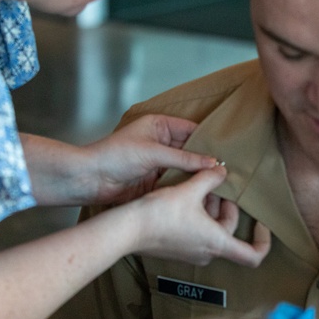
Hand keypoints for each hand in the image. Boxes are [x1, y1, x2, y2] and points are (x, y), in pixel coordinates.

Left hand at [83, 115, 219, 204]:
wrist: (89, 178)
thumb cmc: (115, 155)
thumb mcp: (153, 153)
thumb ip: (184, 158)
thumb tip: (213, 162)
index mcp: (159, 125)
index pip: (191, 129)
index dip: (208, 139)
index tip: (228, 151)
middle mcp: (160, 143)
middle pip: (190, 150)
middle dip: (206, 159)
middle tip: (229, 170)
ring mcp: (158, 164)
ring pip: (185, 169)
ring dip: (198, 175)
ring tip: (221, 183)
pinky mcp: (155, 182)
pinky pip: (176, 183)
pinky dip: (187, 187)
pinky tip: (203, 193)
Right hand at [125, 166, 270, 267]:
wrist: (127, 228)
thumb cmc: (160, 213)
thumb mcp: (190, 190)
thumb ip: (210, 178)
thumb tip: (221, 170)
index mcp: (217, 243)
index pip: (254, 255)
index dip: (263, 239)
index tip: (261, 223)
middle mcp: (207, 252)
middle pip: (230, 231)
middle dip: (227, 207)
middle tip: (218, 187)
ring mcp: (191, 252)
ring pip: (212, 229)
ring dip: (210, 208)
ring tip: (199, 186)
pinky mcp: (177, 248)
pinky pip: (197, 231)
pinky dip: (198, 214)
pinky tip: (185, 195)